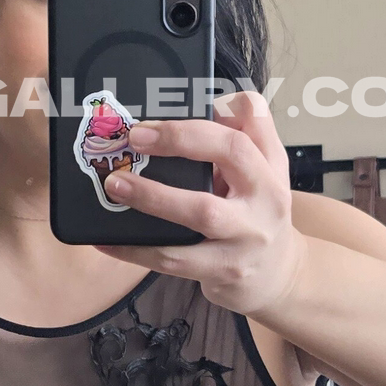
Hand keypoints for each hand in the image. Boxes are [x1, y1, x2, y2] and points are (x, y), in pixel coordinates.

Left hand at [97, 87, 306, 315]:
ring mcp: (248, 237)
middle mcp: (267, 197)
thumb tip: (192, 109)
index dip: (211, 111)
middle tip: (135, 137)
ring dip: (152, 196)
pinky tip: (107, 241)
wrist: (278, 276)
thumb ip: (237, 140)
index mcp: (270, 165)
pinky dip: (136, 249)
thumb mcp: (260, 174)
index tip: (164, 114)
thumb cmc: (256, 216)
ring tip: (114, 186)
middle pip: (231, 154)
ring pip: (201, 211)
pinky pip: (174, 258)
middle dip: (180, 139)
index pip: (251, 121)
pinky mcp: (226, 270)